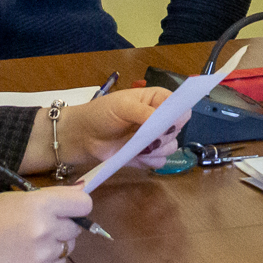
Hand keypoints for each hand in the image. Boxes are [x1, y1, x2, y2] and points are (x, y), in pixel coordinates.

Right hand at [0, 187, 94, 262]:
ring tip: (30, 242)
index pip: (84, 204)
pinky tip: (29, 256)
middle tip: (41, 225)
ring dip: (56, 243)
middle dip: (64, 224)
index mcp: (40, 206)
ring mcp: (43, 256)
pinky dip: (50, 261)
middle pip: (76, 227)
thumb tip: (81, 192)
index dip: (77, 205)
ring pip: (68, 247)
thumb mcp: (16, 198)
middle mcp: (46, 231)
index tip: (67, 208)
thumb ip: (51, 197)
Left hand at [19, 88, 181, 175]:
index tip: (168, 124)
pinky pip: (159, 162)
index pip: (180, 106)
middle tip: (148, 137)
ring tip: (138, 148)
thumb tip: (167, 122)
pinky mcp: (145, 156)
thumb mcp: (122, 106)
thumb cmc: (101, 114)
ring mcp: (152, 139)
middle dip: (165, 136)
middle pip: (178, 130)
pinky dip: (149, 161)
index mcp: (156, 100)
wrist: (81, 135)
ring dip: (157, 150)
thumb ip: (146, 113)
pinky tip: (135, 157)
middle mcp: (158, 119)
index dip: (178, 116)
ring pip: (171, 147)